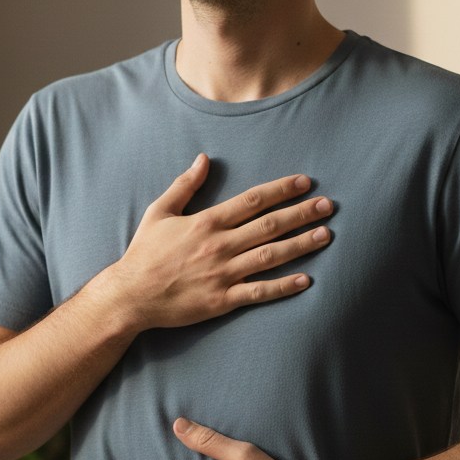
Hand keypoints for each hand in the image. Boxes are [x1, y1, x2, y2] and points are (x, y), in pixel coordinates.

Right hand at [107, 154, 332, 331]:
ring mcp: (223, 274)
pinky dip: (284, 286)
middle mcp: (220, 245)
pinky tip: (306, 280)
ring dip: (301, 244)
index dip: (282, 190)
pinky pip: (259, 292)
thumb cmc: (144, 253)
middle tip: (328, 205)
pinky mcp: (223, 300)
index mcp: (207, 222)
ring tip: (325, 234)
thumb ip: (185, 185)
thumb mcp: (160, 212)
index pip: (253, 200)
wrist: (131, 295)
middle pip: (269, 225)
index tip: (305, 183)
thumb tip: (203, 159)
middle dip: (302, 213)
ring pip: (271, 256)